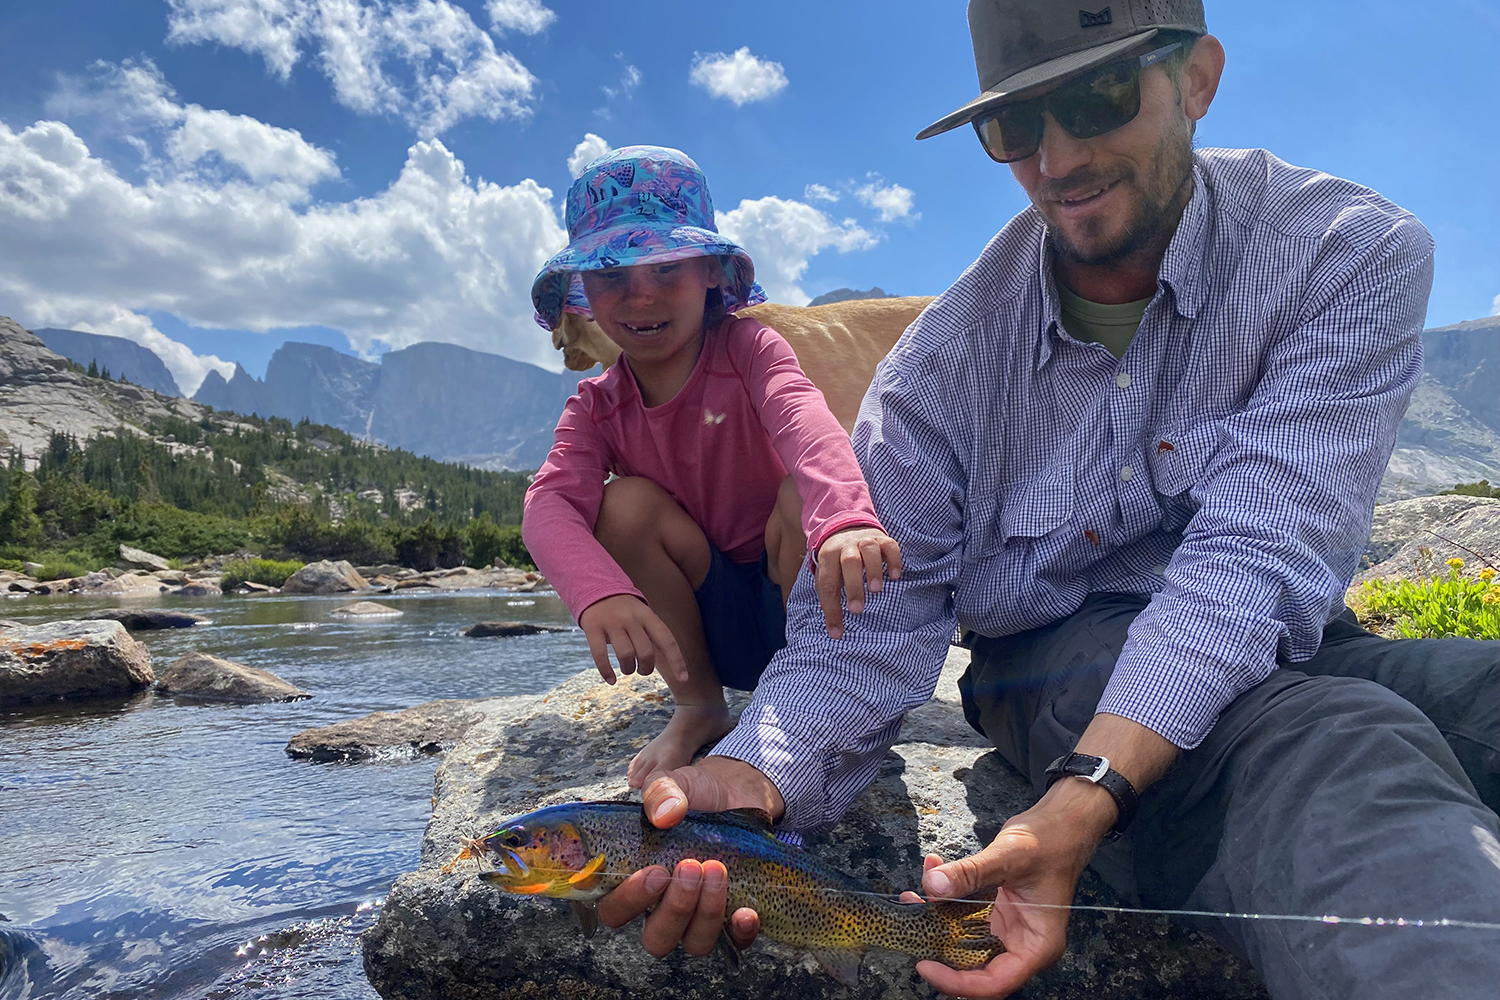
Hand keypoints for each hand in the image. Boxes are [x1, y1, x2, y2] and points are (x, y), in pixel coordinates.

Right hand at [578, 594, 687, 684]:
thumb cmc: (625, 611)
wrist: (596, 588)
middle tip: (642, 670)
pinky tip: (611, 680)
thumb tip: (667, 663)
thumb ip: (652, 634)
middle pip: (646, 652)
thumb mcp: (642, 615)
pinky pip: (600, 655)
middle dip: (646, 668)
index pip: (667, 640)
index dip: (677, 660)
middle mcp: (631, 618)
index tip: (683, 679)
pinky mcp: (593, 627)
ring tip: (627, 669)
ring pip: (626, 655)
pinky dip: (606, 672)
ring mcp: (612, 623)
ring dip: (628, 669)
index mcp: (647, 615)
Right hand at [595, 757, 784, 957]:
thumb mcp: (670, 783)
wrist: (734, 793)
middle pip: (656, 938)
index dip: (627, 901)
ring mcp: (698, 917)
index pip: (613, 910)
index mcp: (633, 880)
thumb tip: (665, 814)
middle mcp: (662, 907)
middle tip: (689, 867)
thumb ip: (659, 792)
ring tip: (716, 868)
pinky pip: (735, 942)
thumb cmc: (691, 795)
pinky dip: (740, 931)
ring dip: (706, 913)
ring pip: (694, 943)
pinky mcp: (732, 917)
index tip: (654, 872)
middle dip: (673, 909)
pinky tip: (746, 910)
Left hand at [814, 527, 901, 638]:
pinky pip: (890, 545)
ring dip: (874, 570)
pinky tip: (894, 576)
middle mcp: (846, 546)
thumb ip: (829, 597)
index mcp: (828, 556)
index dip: (831, 610)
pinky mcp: (882, 539)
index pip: (828, 584)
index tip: (837, 633)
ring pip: (869, 550)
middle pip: (849, 562)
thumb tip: (834, 630)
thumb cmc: (836, 563)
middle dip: (854, 586)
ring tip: (876, 590)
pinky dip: (894, 560)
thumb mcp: (827, 575)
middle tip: (857, 609)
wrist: (846, 529)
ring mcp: (865, 540)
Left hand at [913, 779, 1116, 998]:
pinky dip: (945, 899)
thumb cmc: (1051, 842)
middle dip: (939, 950)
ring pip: (964, 942)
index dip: (958, 983)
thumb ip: (970, 873)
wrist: (1061, 823)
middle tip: (911, 928)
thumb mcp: (1008, 856)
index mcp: (1037, 945)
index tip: (926, 965)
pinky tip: (931, 873)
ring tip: (913, 898)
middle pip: (975, 968)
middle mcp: (1022, 944)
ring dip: (936, 922)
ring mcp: (1006, 929)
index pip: (995, 982)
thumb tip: (933, 885)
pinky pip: (963, 915)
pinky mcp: (994, 913)